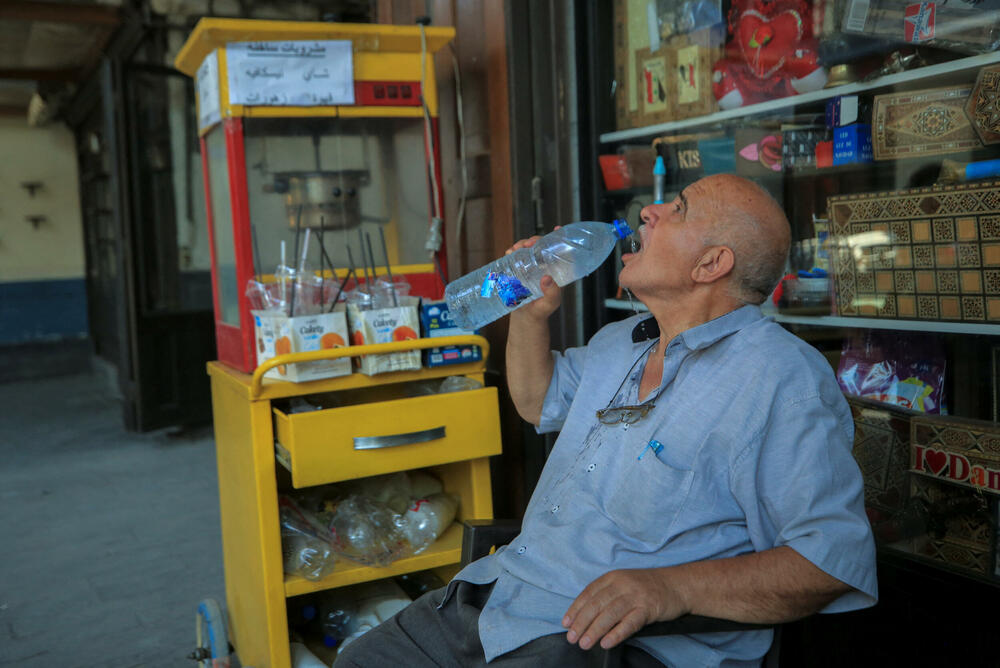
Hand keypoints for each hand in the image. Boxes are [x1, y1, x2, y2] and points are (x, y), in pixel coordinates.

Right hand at [506, 232, 560, 318]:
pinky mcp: (519, 270)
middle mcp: (544, 266)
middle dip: (534, 240)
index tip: (556, 229)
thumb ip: (552, 294)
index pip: (558, 250)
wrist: (525, 319)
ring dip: (521, 244)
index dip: (558, 238)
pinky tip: (508, 253)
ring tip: (514, 249)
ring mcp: (530, 267)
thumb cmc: (541, 311)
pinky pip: (516, 257)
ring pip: (527, 249)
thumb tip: (547, 278)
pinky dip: (512, 252)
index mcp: (555, 270)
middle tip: (527, 244)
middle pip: (541, 246)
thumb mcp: (550, 304)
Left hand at [562, 568, 688, 649]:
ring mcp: (635, 595)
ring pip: (610, 614)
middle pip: (596, 604)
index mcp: (613, 577)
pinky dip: (616, 633)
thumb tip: (585, 616)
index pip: (589, 593)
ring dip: (595, 630)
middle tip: (572, 638)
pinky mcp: (648, 608)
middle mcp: (622, 584)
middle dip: (581, 622)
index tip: (566, 623)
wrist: (678, 585)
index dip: (575, 609)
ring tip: (584, 643)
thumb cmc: (648, 587)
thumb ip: (607, 595)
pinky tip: (607, 643)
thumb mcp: (624, 584)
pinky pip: (629, 623)